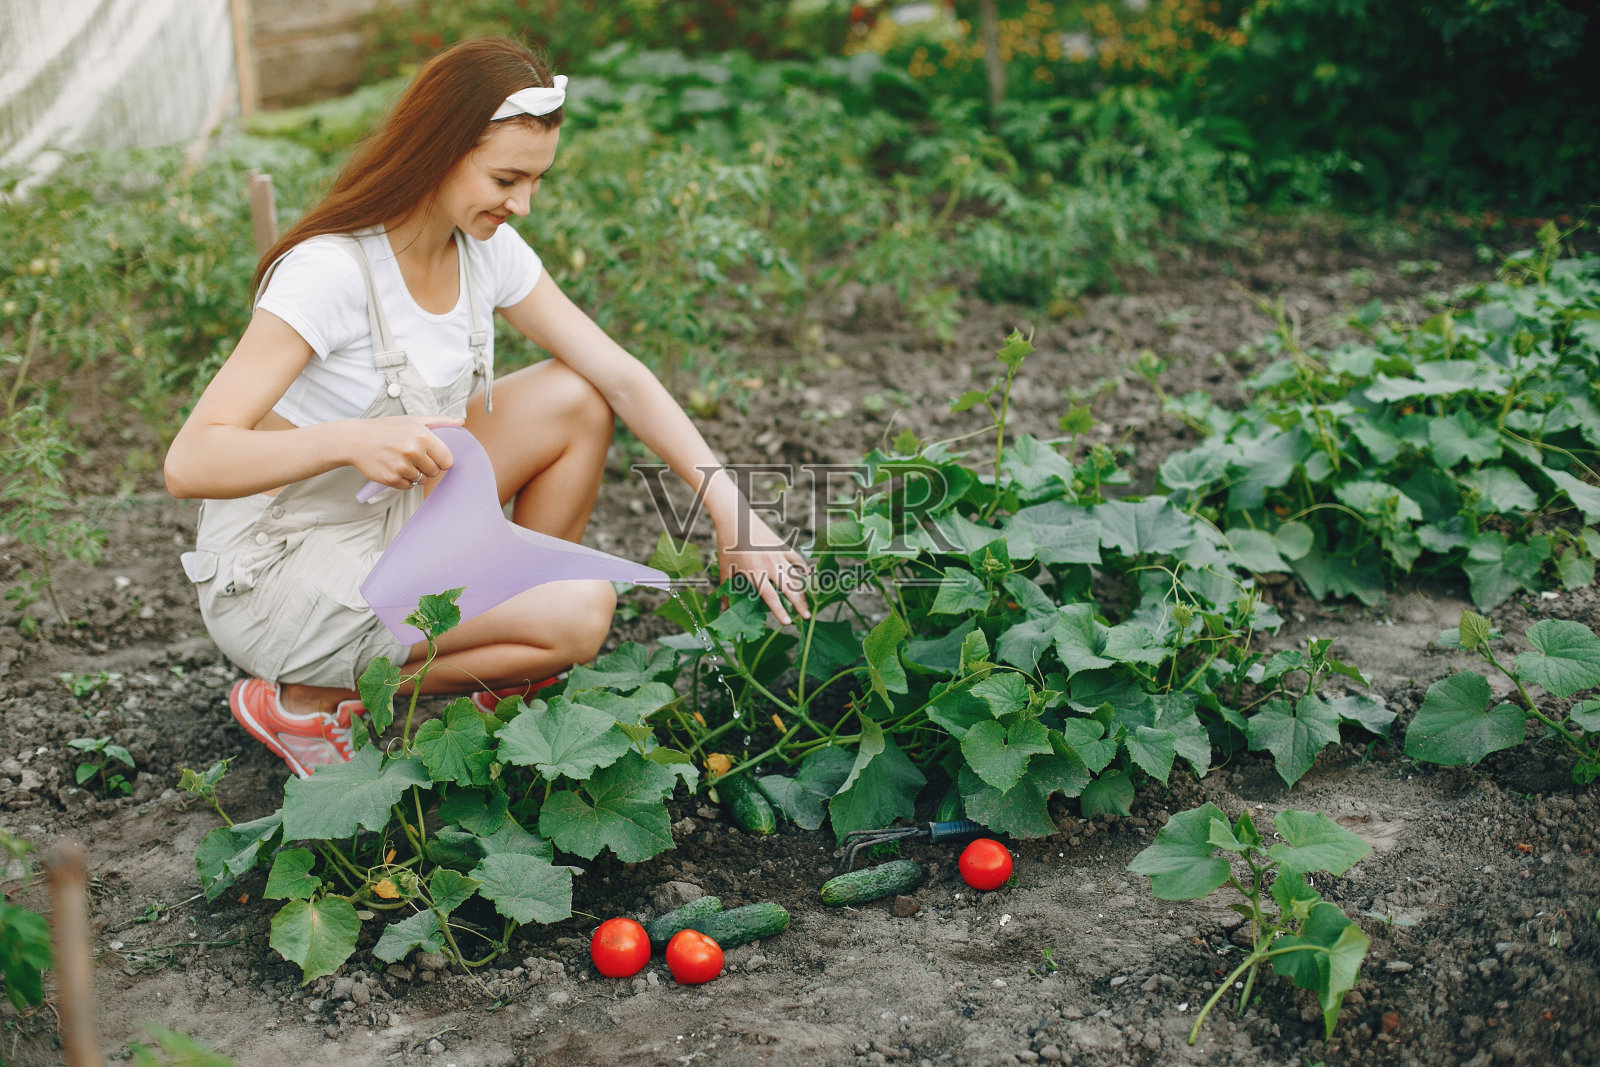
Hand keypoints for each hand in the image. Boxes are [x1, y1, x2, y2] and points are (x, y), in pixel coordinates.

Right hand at [347, 415, 461, 491]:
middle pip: (435, 472)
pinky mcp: (391, 478)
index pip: (447, 460)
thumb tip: (460, 423)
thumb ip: (439, 421)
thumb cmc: (386, 429)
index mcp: (423, 436)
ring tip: (402, 461)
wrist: (355, 439)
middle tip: (413, 457)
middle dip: (427, 467)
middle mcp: (413, 451)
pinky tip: (394, 468)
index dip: (441, 460)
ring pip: (422, 480)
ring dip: (415, 474)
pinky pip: (408, 487)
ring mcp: (402, 466)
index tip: (432, 456)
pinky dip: (403, 481)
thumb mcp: (413, 420)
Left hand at [717, 513, 811, 626]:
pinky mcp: (783, 545)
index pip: (771, 597)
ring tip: (806, 603)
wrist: (735, 518)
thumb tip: (722, 610)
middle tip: (807, 617)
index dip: (780, 611)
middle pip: (790, 589)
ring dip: (802, 590)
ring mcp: (778, 554)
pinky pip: (797, 559)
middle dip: (800, 604)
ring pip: (796, 576)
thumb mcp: (725, 569)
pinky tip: (806, 575)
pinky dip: (802, 568)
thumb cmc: (727, 545)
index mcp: (754, 572)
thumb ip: (726, 591)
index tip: (788, 623)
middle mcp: (769, 565)